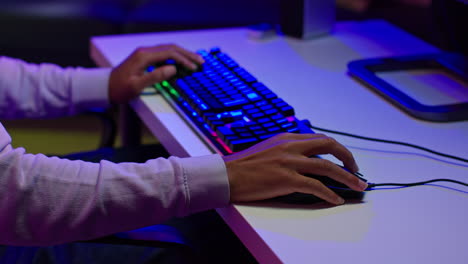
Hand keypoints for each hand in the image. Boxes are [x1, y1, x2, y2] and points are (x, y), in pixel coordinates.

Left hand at [108, 44, 204, 103]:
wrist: (104, 87)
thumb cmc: (119, 89)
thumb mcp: (136, 86)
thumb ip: (155, 77)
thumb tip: (173, 69)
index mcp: (144, 56)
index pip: (169, 53)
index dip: (184, 60)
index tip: (194, 67)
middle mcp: (144, 52)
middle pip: (171, 48)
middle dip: (187, 54)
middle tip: (201, 61)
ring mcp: (144, 54)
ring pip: (168, 50)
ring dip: (182, 54)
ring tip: (195, 61)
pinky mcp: (144, 58)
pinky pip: (163, 54)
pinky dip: (175, 57)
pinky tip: (181, 62)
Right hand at [222, 133, 367, 204]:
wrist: (227, 175)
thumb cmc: (244, 166)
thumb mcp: (268, 149)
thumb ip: (286, 150)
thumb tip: (304, 158)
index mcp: (286, 138)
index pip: (319, 139)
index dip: (336, 149)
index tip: (344, 159)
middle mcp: (290, 146)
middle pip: (328, 146)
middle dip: (347, 158)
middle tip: (356, 170)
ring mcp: (289, 162)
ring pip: (327, 167)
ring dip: (346, 177)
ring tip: (357, 186)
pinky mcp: (286, 179)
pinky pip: (315, 186)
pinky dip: (329, 193)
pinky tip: (336, 199)